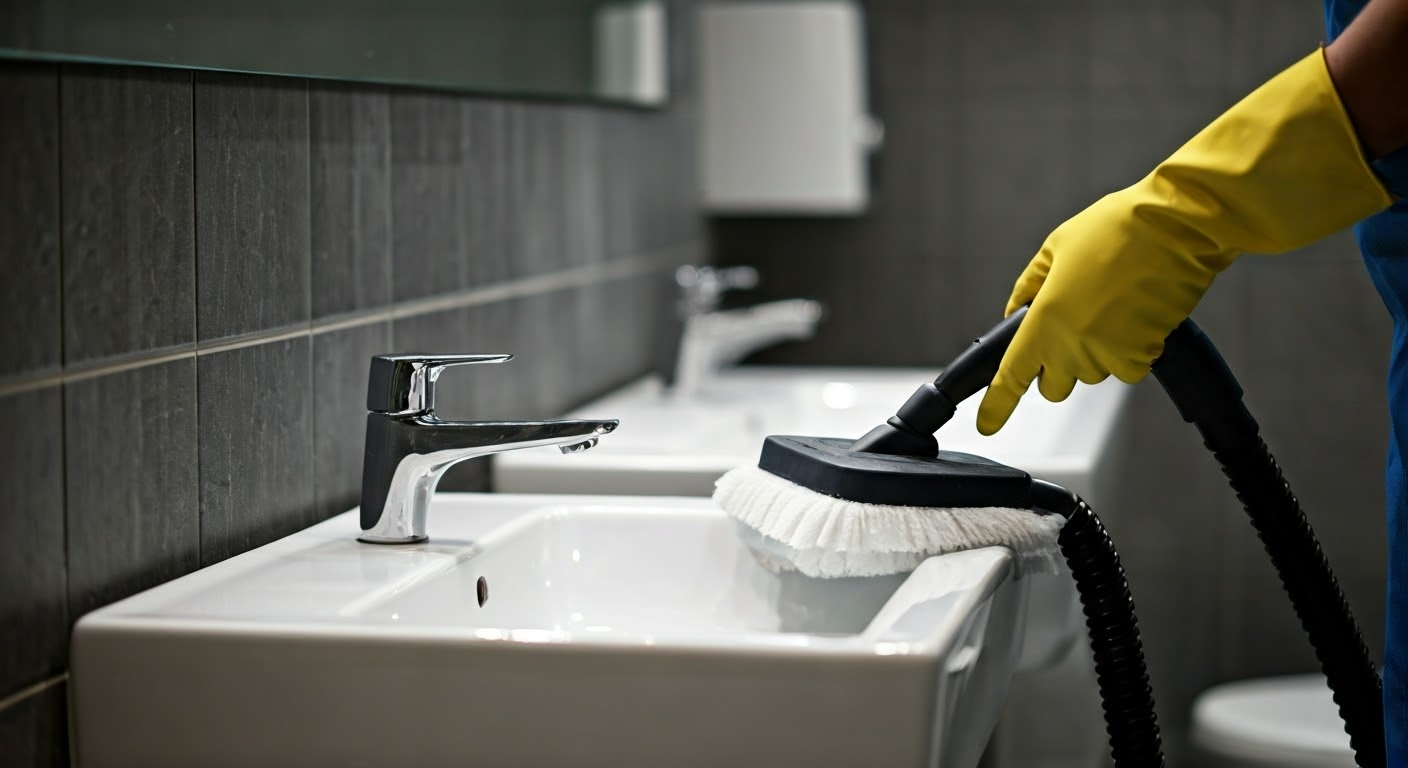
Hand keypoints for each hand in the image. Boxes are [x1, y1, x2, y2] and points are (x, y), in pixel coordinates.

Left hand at [973, 48, 1389, 435]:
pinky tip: (1135, 315)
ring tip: (1111, 306)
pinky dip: (1130, 350)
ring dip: (1096, 353)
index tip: (987, 424)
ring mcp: (1106, 356)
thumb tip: (1017, 311)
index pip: (1011, 377)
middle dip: (1056, 368)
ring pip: (1091, 375)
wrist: (1175, 228)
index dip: (996, 406)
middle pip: (1053, 386)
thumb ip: (1029, 286)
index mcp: (1043, 321)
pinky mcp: (1141, 357)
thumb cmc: (1115, 230)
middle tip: (1071, 330)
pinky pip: (1127, 368)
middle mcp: (1070, 347)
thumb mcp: (1054, 248)